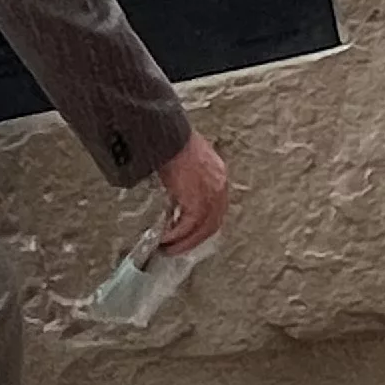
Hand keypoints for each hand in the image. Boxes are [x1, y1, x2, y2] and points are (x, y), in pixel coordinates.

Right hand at [153, 133, 230, 252]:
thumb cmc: (172, 140)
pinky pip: (187, 228)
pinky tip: (164, 240)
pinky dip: (175, 237)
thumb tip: (175, 190)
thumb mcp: (187, 158)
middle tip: (179, 247)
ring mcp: (210, 197)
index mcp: (218, 174)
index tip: (191, 232)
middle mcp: (219, 187)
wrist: (168, 136)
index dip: (204, 222)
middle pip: (213, 222)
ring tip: (169, 249)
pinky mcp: (197, 204)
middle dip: (195, 238)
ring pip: (202, 230)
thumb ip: (187, 176)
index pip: (217, 207)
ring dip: (185, 242)